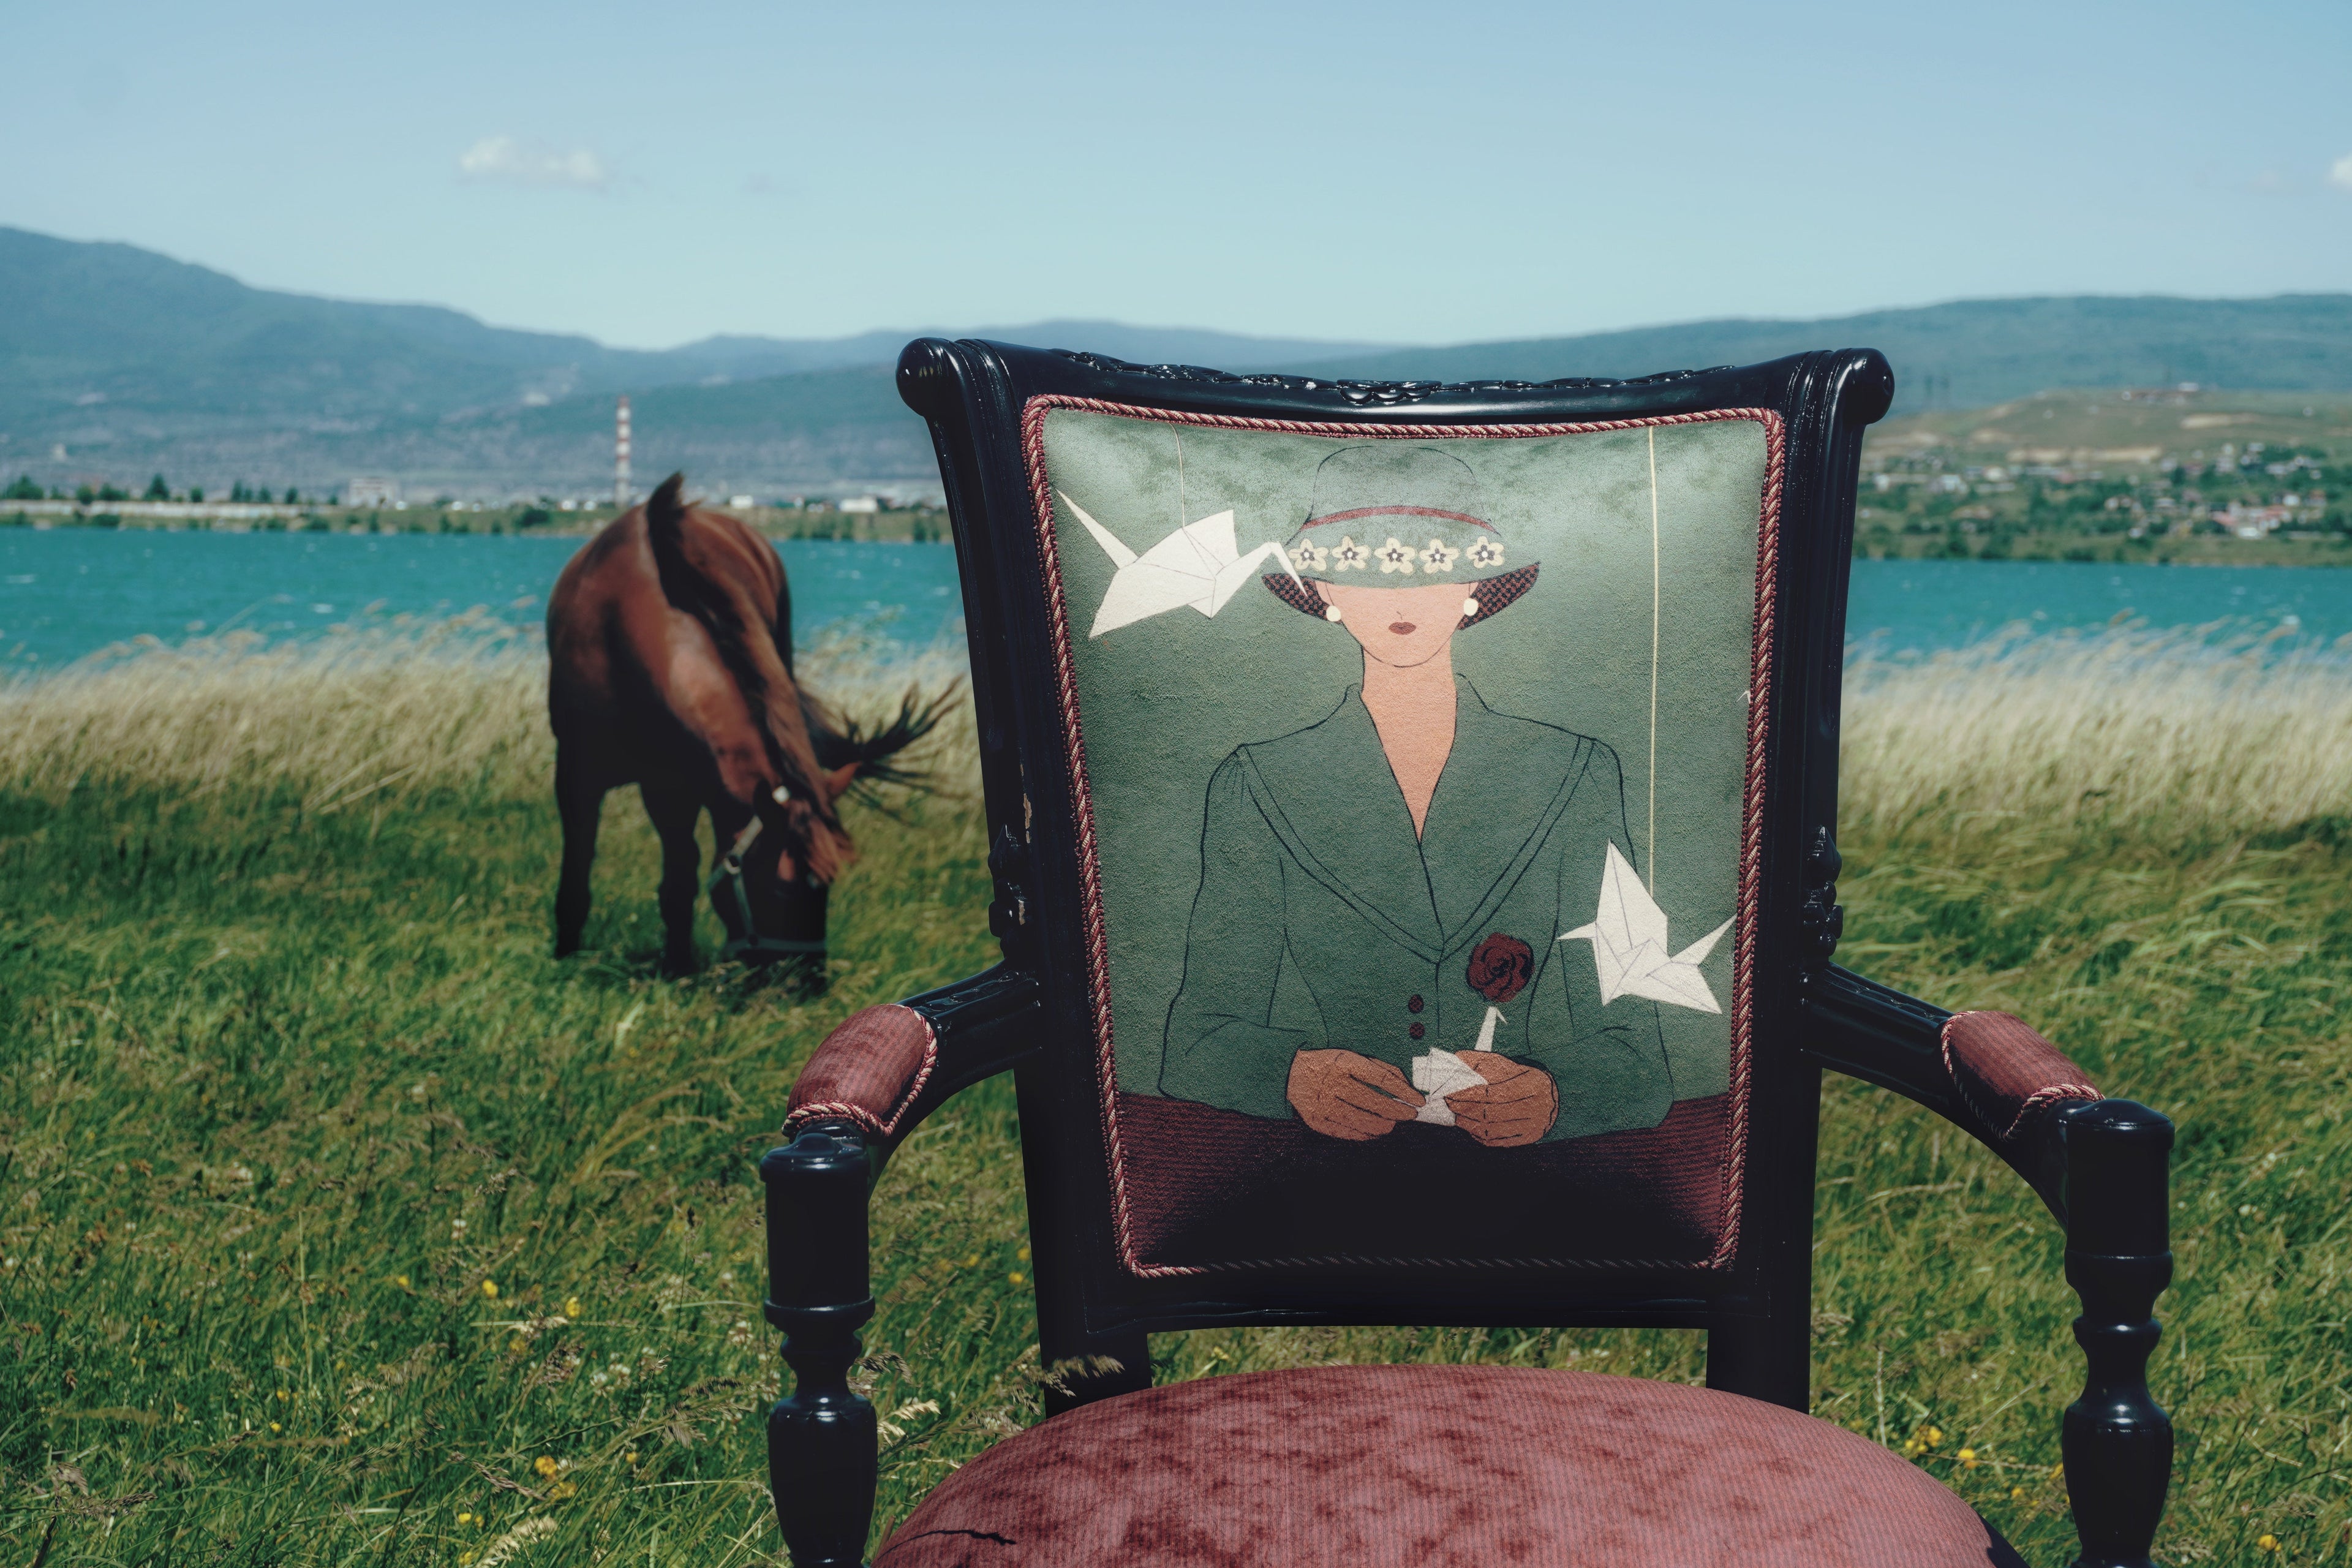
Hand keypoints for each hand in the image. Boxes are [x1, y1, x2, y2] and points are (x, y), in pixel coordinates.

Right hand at [1286, 1049, 1423, 1140]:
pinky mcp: (1315, 1119)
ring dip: (1381, 1125)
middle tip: (1409, 1115)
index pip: (1381, 1079)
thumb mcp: (1353, 1056)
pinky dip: (1362, 1135)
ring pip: (1359, 1119)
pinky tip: (1374, 1133)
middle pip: (1372, 1101)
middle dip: (1396, 1111)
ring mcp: (1322, 1102)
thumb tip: (1405, 1085)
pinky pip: (1344, 1132)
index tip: (1418, 1100)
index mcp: (1344, 1062)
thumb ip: (1380, 1068)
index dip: (1403, 1091)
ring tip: (1392, 1125)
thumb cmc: (1330, 1064)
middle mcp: (1332, 1082)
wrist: (1289, 1071)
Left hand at [1446, 1054, 1557, 1146]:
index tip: (1451, 1092)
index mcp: (1531, 1085)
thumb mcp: (1511, 1065)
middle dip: (1465, 1109)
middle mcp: (1536, 1107)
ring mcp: (1533, 1126)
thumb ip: (1485, 1061)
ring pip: (1492, 1129)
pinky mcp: (1528, 1138)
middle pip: (1491, 1112)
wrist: (1553, 1098)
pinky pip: (1498, 1141)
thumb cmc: (1526, 1079)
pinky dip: (1479, 1135)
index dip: (1468, 1094)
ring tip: (1456, 1115)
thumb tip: (1460, 1057)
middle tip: (1450, 1103)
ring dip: (1468, 1123)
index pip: (1493, 1093)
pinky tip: (1470, 1127)